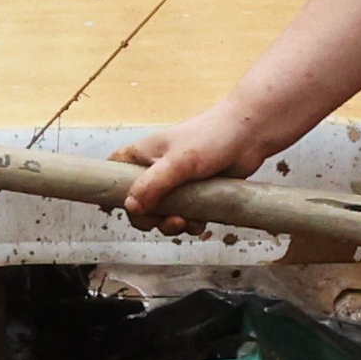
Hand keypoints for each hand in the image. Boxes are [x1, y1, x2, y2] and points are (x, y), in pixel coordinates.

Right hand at [112, 106, 289, 230]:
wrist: (250, 134)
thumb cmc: (211, 137)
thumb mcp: (178, 162)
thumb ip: (152, 185)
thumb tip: (129, 207)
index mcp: (143, 155)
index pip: (113, 170)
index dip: (110, 189)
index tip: (114, 207)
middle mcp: (156, 170)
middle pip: (138, 203)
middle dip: (150, 218)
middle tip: (167, 219)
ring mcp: (176, 183)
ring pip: (162, 213)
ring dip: (172, 224)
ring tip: (187, 222)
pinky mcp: (196, 194)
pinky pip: (185, 215)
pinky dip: (190, 223)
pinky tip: (201, 221)